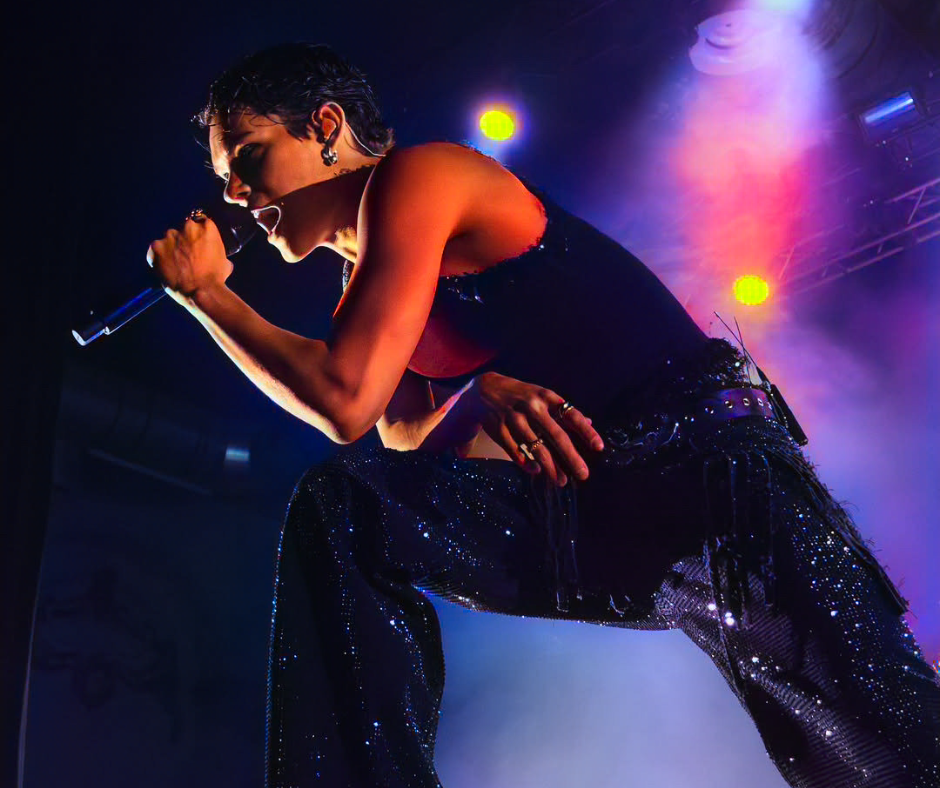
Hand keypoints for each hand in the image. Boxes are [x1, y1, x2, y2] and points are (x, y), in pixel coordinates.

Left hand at [146, 212, 232, 303]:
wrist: (201, 292)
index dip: (198, 234)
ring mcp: (170, 236)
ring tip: (175, 264)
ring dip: (171, 247)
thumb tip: (213, 254)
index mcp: (207, 227)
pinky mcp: (156, 246)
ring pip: (169, 239)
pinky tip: (166, 267)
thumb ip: (216, 251)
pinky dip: (158, 257)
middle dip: (184, 239)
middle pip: (183, 228)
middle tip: (186, 255)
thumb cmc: (216, 279)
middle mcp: (188, 226)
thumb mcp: (225, 261)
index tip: (197, 242)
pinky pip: (155, 249)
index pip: (200, 222)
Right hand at [466, 372, 603, 485]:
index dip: (586, 431)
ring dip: (551, 467)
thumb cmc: (520, 395)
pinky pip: (515, 451)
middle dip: (571, 457)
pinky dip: (526, 463)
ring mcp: (514, 418)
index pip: (571, 415)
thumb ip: (564, 411)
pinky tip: (537, 472)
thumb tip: (590, 422)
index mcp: (546, 397)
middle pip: (556, 436)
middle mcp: (532, 407)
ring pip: (536, 447)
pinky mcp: (499, 429)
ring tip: (561, 482)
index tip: (599, 447)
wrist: (483, 390)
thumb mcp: (542, 396)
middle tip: (583, 474)